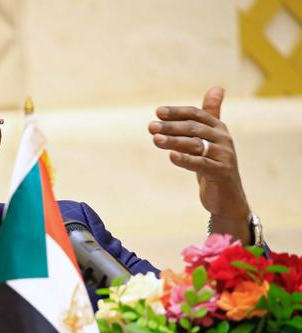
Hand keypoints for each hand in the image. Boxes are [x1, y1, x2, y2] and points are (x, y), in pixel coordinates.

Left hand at [149, 87, 251, 242]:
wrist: (227, 197)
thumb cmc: (214, 165)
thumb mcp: (211, 140)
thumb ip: (211, 115)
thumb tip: (217, 87)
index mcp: (218, 129)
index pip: (197, 114)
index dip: (177, 112)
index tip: (158, 112)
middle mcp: (223, 139)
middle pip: (194, 128)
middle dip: (171, 126)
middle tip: (151, 127)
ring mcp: (223, 156)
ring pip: (195, 145)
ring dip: (174, 141)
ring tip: (155, 140)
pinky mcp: (221, 173)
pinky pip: (201, 164)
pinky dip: (186, 160)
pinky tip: (171, 157)